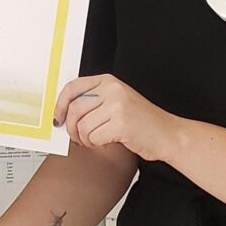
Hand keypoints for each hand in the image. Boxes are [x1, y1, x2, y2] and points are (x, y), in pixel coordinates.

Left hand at [54, 74, 180, 161]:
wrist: (168, 135)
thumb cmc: (141, 122)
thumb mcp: (117, 102)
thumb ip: (94, 101)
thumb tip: (63, 112)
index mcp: (108, 81)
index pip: (72, 87)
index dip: (60, 104)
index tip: (58, 118)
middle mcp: (112, 89)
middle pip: (75, 109)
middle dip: (71, 128)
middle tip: (77, 138)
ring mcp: (117, 105)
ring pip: (82, 125)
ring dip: (84, 139)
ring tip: (93, 141)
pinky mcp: (121, 123)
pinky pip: (94, 137)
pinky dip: (95, 145)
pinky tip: (105, 143)